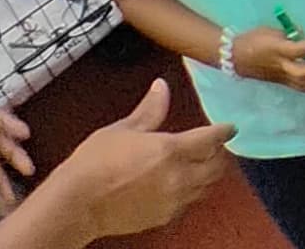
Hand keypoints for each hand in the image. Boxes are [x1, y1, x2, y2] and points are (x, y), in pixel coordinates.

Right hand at [42, 81, 232, 238]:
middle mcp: (179, 176)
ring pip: (206, 186)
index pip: (212, 138)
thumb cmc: (93, 164)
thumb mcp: (121, 130)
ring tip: (204, 164)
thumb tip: (162, 86)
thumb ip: (149, 111)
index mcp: (171, 149)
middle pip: (216, 165)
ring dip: (208, 174)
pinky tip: (182, 185)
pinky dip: (191, 192)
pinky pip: (187, 203)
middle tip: (217, 146)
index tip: (230, 127)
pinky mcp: (162, 217)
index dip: (224, 131)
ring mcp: (172, 200)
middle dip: (220, 154)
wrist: (75, 206)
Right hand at [230, 25, 304, 91]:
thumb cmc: (254, 39)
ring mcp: (280, 76)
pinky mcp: (280, 82)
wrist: (234, 56)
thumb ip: (290, 35)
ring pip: (301, 84)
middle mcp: (280, 65)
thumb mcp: (271, 31)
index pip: (295, 51)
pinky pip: (298, 86)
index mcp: (276, 49)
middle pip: (300, 73)